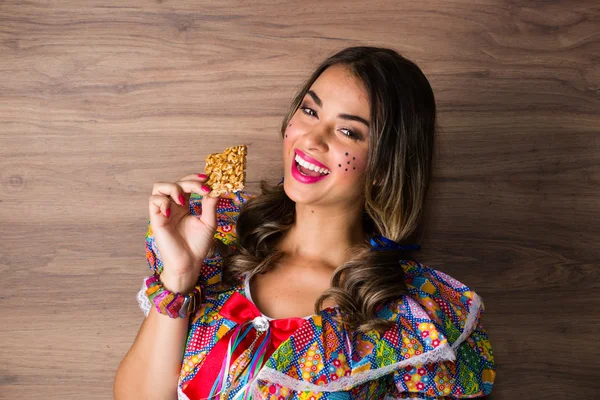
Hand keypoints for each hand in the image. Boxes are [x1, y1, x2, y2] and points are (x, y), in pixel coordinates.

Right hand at [148, 173, 218, 292]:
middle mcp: (173, 206)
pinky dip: (163, 201)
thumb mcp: (209, 222)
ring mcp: (164, 211)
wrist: (189, 263)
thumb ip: (210, 204)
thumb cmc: (198, 245)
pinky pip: (153, 201)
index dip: (195, 178)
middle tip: (203, 188)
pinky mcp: (156, 219)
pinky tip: (173, 209)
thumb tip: (216, 188)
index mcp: (184, 206)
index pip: (186, 184)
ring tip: (184, 199)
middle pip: (176, 182)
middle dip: (189, 182)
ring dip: (173, 187)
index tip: (208, 179)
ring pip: (159, 187)